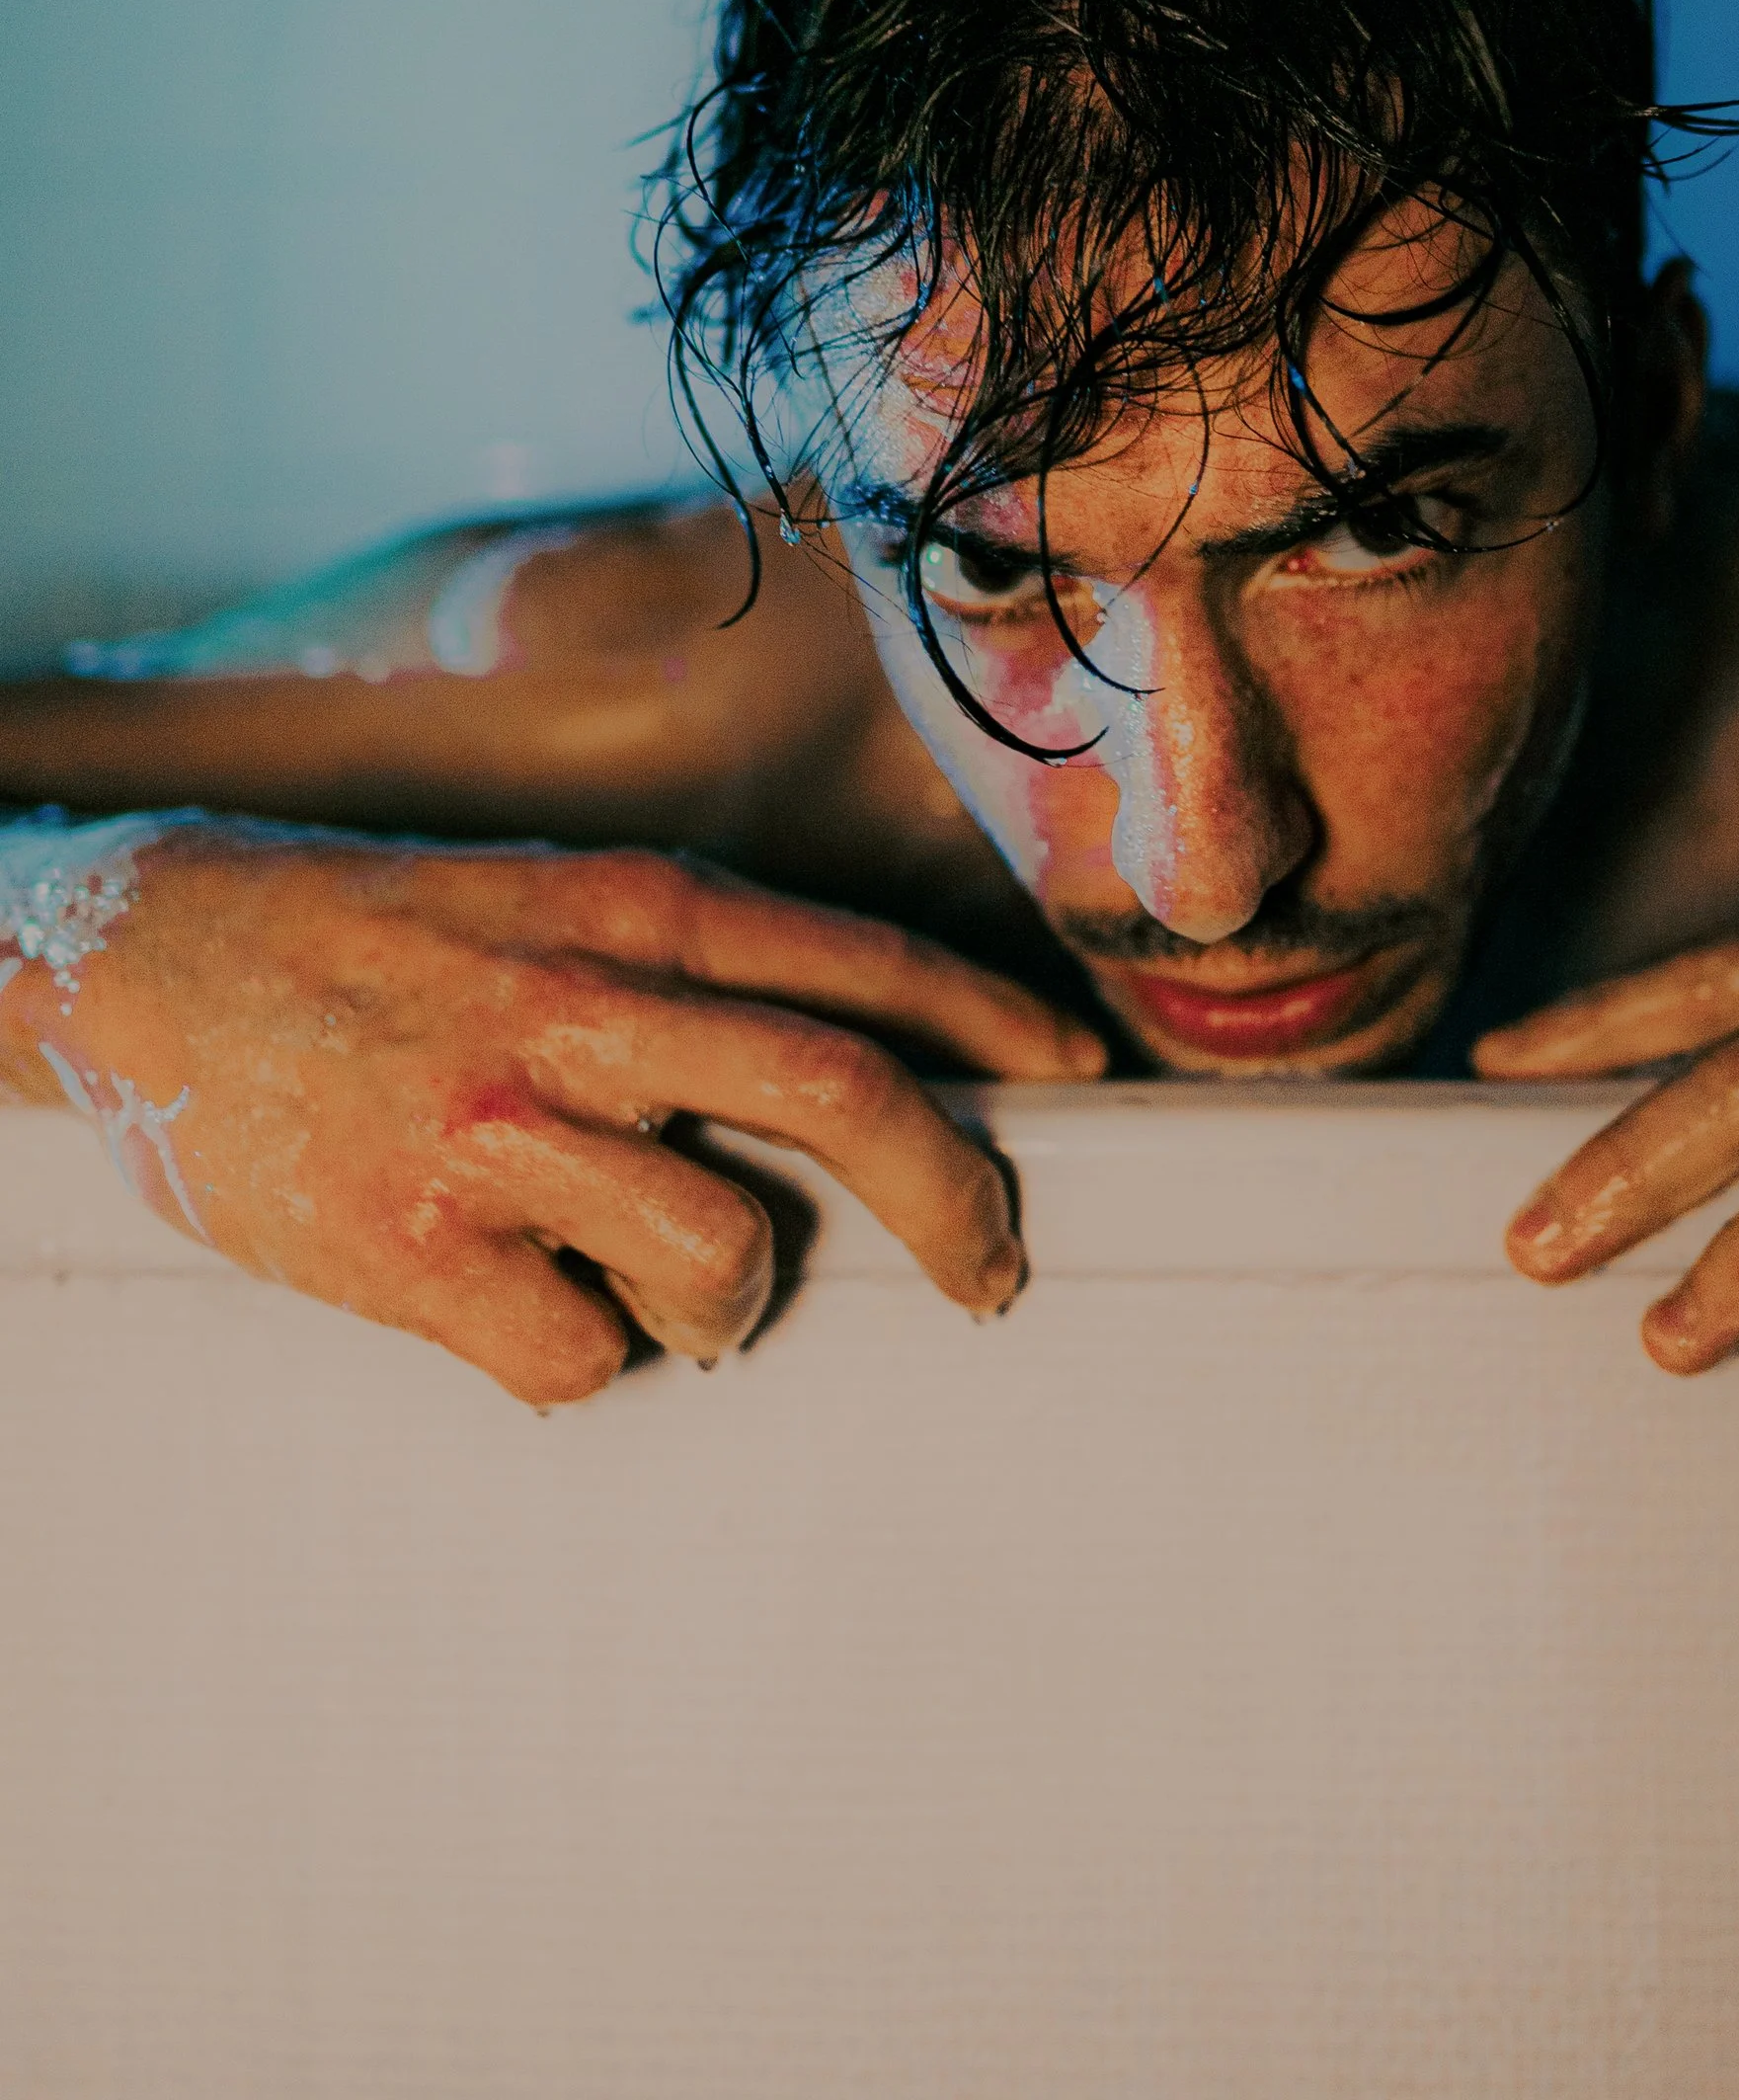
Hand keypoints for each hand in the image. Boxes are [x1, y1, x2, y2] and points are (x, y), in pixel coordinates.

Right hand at [1, 822, 1105, 1400]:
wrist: (139, 951)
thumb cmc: (374, 933)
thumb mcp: (553, 898)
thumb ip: (693, 969)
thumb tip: (863, 1065)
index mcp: (634, 906)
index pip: (868, 963)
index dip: (996, 1025)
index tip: (1076, 1075)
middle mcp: (584, 1005)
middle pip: (851, 1104)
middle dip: (961, 1204)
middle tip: (991, 1272)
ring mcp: (496, 1130)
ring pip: (727, 1255)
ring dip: (737, 1305)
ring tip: (683, 1297)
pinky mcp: (410, 1250)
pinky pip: (581, 1360)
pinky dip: (592, 1363)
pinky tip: (538, 1313)